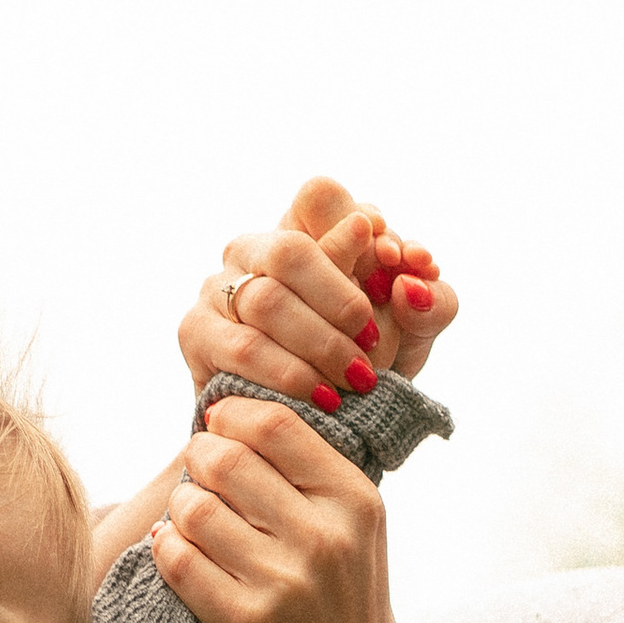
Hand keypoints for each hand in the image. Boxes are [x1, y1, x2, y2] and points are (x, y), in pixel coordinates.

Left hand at [150, 393, 405, 622]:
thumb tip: (233, 411)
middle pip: (226, 458)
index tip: (217, 429)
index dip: (230, 417)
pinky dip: (165, 549)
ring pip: (194, 507)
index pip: (275, 423)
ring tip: (191, 522)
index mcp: (355, 500)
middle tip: (200, 479)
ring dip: (180, 510)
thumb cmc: (341, 605)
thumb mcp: (355, 529)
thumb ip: (310, 471)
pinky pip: (178, 560)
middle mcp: (325, 537)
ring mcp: (285, 582)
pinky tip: (175, 551)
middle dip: (200, 461)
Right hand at [179, 175, 459, 416]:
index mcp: (303, 228)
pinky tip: (322, 397)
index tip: (395, 259)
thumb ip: (428, 302)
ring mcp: (216, 287)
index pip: (319, 195)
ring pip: (265, 301)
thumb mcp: (410, 334)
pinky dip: (290, 374)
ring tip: (356, 379)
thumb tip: (411, 281)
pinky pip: (243, 348)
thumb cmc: (362, 366)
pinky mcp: (195, 333)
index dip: (355, 224)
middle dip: (339, 299)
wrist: (309, 427)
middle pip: (289, 250)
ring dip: (319, 344)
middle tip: (372, 342)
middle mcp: (253, 248)